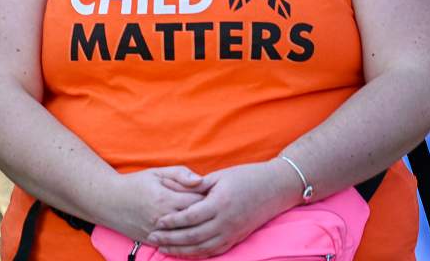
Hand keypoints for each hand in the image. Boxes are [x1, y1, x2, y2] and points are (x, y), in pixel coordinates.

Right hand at [100, 166, 207, 239]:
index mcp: (166, 198)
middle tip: (211, 207)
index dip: (209, 197)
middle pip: (197, 219)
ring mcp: (158, 232)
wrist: (108, 200)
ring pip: (188, 235)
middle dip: (207, 213)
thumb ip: (180, 174)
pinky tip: (190, 232)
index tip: (212, 194)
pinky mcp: (153, 241)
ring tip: (202, 219)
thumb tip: (202, 181)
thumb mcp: (157, 173)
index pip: (199, 201)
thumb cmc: (135, 184)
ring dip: (197, 227)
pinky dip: (185, 239)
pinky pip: (176, 245)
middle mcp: (163, 218)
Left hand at [147, 160, 298, 256]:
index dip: (172, 221)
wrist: (276, 188)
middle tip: (153, 238)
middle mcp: (226, 222)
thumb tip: (177, 188)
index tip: (157, 221)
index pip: (190, 217)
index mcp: (219, 204)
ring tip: (163, 249)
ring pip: (203, 247)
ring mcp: (233, 232)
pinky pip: (215, 250)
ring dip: (181, 250)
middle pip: (193, 236)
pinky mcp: (237, 238)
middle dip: (171, 239)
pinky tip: (185, 253)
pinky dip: (199, 254)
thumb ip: (198, 185)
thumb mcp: (220, 176)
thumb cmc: (246, 177)